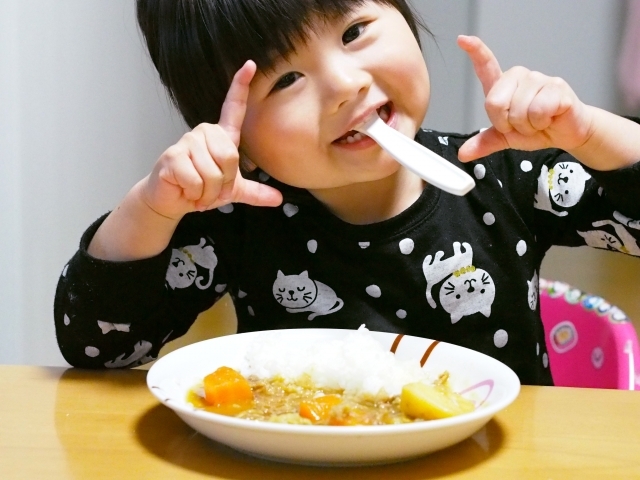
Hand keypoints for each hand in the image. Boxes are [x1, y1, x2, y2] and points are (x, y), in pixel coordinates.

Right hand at [141, 60, 281, 219]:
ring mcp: (187, 142)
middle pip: (230, 157)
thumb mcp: (231, 191)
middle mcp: (204, 133)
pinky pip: (197, 181)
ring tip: (198, 191)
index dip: (241, 86)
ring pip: (213, 173)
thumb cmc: (200, 189)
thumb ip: (255, 192)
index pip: (233, 108)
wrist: (171, 200)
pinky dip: (195, 194)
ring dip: (209, 192)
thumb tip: (278, 199)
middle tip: (211, 189)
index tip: (250, 64)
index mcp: (220, 137)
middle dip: (223, 183)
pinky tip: (186, 191)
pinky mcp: (173, 156)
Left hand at [456, 35, 593, 161]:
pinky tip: (550, 118)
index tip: (462, 39)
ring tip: (538, 121)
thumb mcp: (506, 138)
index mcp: (503, 86)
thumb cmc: (537, 129)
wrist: (566, 134)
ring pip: (518, 110)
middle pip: (495, 103)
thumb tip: (463, 154)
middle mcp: (519, 77)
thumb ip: (484, 143)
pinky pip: (538, 111)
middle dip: (507, 124)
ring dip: (527, 126)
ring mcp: (538, 79)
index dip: (475, 51)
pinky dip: (541, 123)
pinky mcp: (556, 86)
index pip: (486, 65)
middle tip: (523, 124)